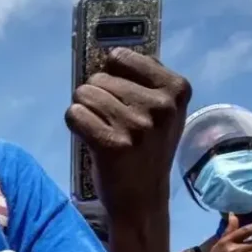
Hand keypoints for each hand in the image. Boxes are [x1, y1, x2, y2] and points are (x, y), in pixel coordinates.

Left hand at [65, 48, 191, 220]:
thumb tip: (108, 52)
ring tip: (100, 128)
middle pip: (99, 77)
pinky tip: (89, 138)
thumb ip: (143, 79)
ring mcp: (138, 126)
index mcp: (176, 89)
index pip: (121, 57)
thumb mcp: (162, 110)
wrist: (143, 199)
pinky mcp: (114, 145)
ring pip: (83, 94)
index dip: (112, 73)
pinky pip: (74, 114)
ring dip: (84, 110)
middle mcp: (161, 106)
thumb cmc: (147, 148)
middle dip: (96, 95)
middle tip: (109, 120)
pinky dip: (74, 123)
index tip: (119, 92)